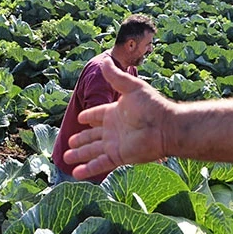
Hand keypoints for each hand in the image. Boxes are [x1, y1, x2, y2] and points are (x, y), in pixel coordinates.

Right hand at [63, 58, 171, 179]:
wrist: (166, 127)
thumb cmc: (152, 106)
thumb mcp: (131, 87)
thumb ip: (115, 76)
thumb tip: (104, 60)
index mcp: (115, 112)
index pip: (98, 115)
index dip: (89, 117)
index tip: (81, 119)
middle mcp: (113, 130)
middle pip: (92, 136)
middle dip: (81, 140)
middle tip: (70, 143)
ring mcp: (115, 144)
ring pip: (92, 151)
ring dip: (80, 155)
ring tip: (66, 157)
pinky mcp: (118, 156)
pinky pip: (99, 164)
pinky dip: (88, 169)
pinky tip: (76, 174)